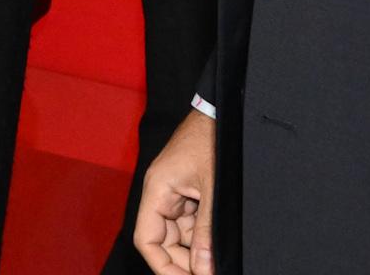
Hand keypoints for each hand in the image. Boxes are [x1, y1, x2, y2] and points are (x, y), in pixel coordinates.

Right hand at [133, 109, 216, 272]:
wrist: (221, 111)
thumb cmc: (211, 138)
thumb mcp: (212, 190)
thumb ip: (206, 230)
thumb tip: (203, 268)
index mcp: (157, 190)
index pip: (147, 240)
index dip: (162, 266)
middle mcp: (161, 194)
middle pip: (164, 242)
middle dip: (184, 261)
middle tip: (208, 272)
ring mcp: (176, 193)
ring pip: (180, 235)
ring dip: (197, 250)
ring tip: (217, 261)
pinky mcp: (190, 192)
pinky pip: (192, 222)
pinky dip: (204, 236)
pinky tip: (219, 245)